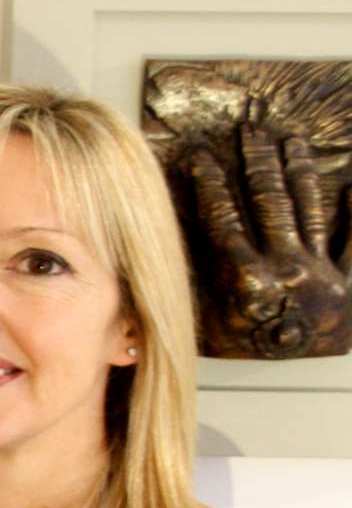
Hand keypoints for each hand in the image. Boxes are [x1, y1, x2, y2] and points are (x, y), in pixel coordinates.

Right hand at [185, 125, 350, 357]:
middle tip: (250, 130)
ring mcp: (318, 268)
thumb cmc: (252, 358)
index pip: (223, 217)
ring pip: (307, 210)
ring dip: (298, 172)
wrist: (306, 377)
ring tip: (292, 141)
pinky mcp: (345, 280)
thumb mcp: (212, 329)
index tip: (199, 156)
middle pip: (268, 202)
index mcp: (248, 276)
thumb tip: (173, 252)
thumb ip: (199, 287)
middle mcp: (285, 264)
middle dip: (256, 162)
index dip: (209, 183)